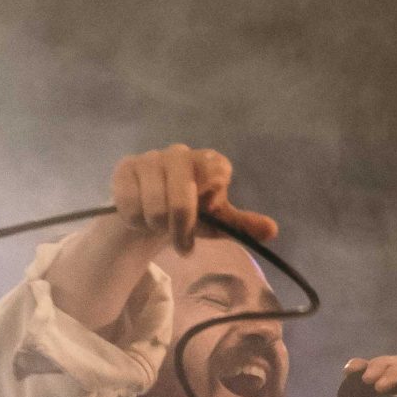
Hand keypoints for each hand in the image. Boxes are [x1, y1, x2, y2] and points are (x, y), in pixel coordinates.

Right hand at [110, 143, 278, 254]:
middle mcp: (180, 153)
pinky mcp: (124, 168)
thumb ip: (241, 225)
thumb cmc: (188, 215)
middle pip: (182, 199)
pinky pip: (130, 203)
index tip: (205, 217)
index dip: (208, 208)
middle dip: (181, 228)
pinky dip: (135, 220)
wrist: (148, 215)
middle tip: (182, 243)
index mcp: (208, 161)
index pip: (216, 178)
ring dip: (156, 227)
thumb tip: (272, 230)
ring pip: (154, 206)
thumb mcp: (216, 222)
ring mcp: (150, 159)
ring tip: (157, 227)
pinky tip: (138, 217)